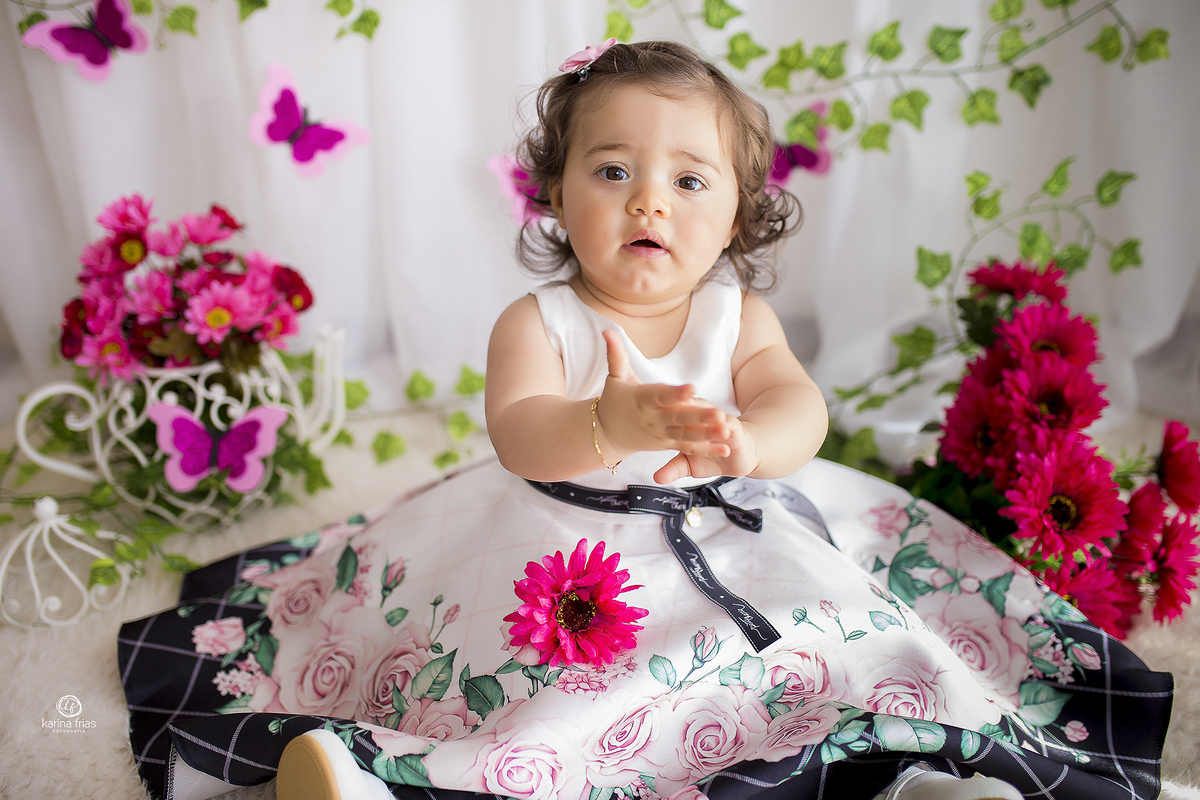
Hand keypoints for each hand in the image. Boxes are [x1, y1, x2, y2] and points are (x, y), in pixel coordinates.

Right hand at [597, 331, 757, 482]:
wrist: (605, 434)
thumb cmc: (614, 400)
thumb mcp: (615, 377)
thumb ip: (616, 354)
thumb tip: (607, 330)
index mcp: (642, 399)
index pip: (660, 395)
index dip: (675, 393)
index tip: (692, 388)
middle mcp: (653, 419)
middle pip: (678, 418)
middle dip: (699, 416)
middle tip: (719, 413)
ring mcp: (661, 434)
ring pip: (686, 435)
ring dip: (707, 434)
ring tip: (728, 431)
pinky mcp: (667, 444)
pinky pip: (688, 447)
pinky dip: (706, 449)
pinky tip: (725, 450)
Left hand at [652, 413, 759, 483]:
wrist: (738, 456)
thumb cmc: (710, 457)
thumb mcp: (689, 465)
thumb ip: (673, 469)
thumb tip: (656, 478)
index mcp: (684, 425)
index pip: (670, 417)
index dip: (660, 416)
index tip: (647, 414)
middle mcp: (699, 419)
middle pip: (687, 410)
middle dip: (679, 408)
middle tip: (669, 406)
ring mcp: (716, 421)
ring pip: (707, 414)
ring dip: (704, 413)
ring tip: (691, 413)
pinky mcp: (733, 427)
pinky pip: (729, 423)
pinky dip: (726, 424)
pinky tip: (724, 425)